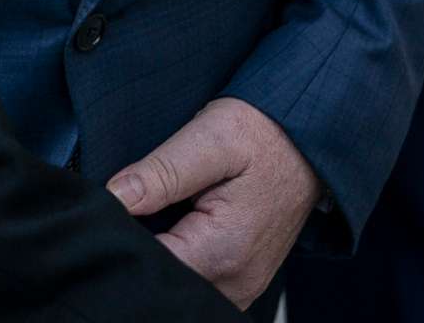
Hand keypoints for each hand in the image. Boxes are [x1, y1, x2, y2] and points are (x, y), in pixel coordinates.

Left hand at [107, 98, 321, 309]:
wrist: (309, 142)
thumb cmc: (264, 136)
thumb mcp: (210, 138)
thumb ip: (161, 172)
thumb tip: (114, 196)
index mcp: (223, 251)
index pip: (148, 263)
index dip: (123, 234)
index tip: (120, 204)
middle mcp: (235, 282)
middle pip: (163, 277)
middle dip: (141, 243)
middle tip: (144, 202)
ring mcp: (242, 287)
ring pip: (180, 281)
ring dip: (163, 252)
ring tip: (164, 212)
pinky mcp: (242, 280)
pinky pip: (200, 280)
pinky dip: (183, 258)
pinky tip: (180, 225)